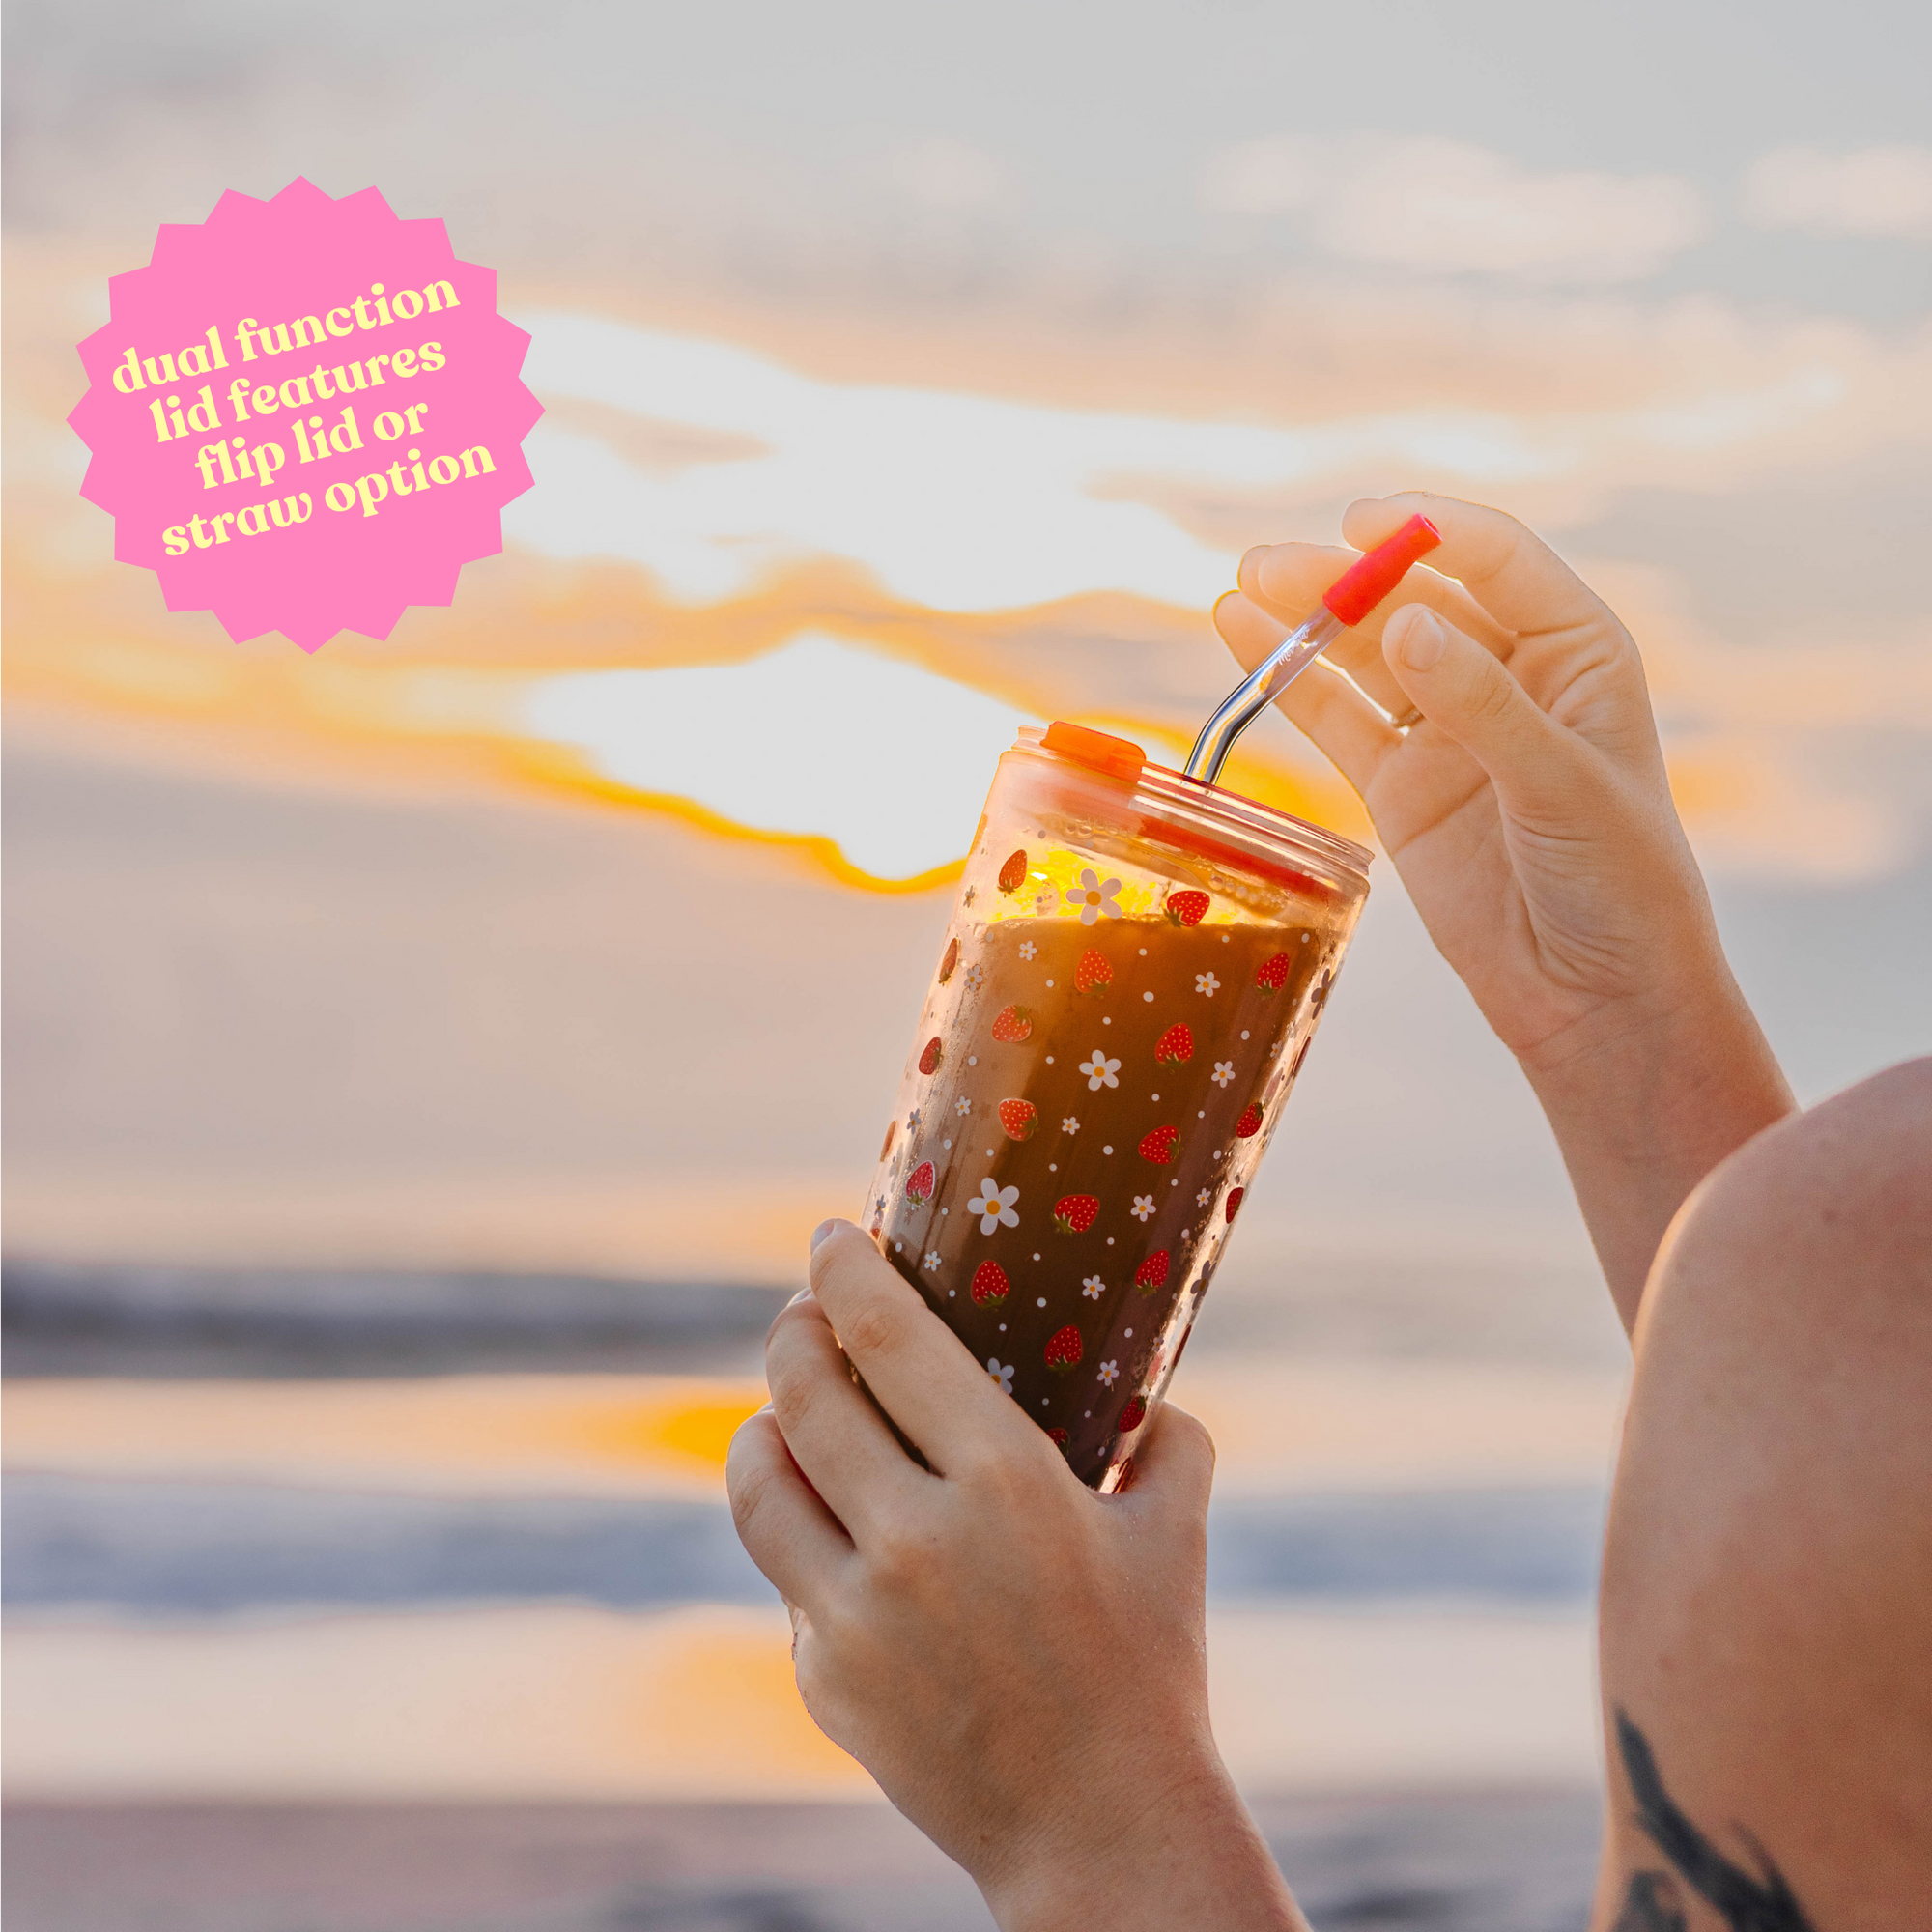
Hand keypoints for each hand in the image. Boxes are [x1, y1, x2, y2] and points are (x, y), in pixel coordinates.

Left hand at [726, 1221, 1303, 1931]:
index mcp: (1003, 1481)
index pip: (888, 1337)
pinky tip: (834, 1532)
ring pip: (758, 1482)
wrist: (1101, 1832)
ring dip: (763, 1427)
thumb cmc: (1151, 1673)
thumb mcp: (1178, 1538)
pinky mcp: (822, 1675)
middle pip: (801, 1394)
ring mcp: (853, 1614)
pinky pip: (787, 1576)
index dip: (843, 1271)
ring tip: (784, 1414)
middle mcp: (913, 1537)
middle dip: (793, 1333)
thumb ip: (1172, 1445)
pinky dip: (801, 1535)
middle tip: (804, 1315)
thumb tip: (1157, 1394)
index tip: (828, 1237)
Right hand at [1215, 492, 1790, 1321]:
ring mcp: (1447, 730)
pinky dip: (1290, 679)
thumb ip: (1480, 704)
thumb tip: (1404, 627)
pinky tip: (1240, 635)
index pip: (1497, 562)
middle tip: (1271, 564)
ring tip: (1241, 587)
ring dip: (1306, 618)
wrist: (1594, 997)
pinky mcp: (1399, 785)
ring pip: (1365, 654)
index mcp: (1576, 651)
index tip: (1364, 520)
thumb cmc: (1617, 883)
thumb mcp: (1559, 785)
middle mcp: (1508, 676)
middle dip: (1345, 577)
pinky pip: (1336, 717)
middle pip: (1415, 600)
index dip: (1429, 532)